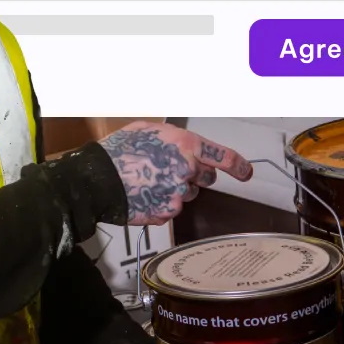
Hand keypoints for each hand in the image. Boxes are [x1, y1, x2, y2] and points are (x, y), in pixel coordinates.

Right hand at [99, 121, 252, 225]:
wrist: (97, 179)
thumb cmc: (118, 151)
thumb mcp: (147, 130)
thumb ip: (172, 138)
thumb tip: (181, 145)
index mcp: (186, 145)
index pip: (223, 158)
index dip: (237, 166)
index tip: (245, 172)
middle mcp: (186, 170)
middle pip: (205, 178)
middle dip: (195, 176)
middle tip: (170, 171)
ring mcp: (177, 194)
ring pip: (186, 195)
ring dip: (174, 190)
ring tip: (148, 182)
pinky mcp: (165, 213)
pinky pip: (170, 209)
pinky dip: (160, 204)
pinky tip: (143, 195)